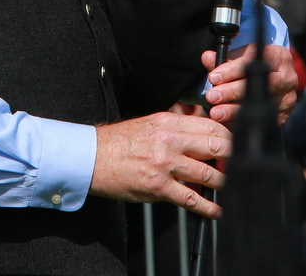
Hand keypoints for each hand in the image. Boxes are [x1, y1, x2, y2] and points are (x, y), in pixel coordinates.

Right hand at [90, 112, 230, 219]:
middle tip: (239, 166)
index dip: (229, 135)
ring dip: (223, 183)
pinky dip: (208, 207)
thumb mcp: (150, 124)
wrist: (93, 157)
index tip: (236, 145)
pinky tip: (216, 210)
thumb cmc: (120, 142)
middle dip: (233, 157)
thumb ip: (177, 127)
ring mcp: (164, 164)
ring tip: (230, 187)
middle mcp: (168, 140)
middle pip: (216, 145)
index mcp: (167, 122)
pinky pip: (191, 199)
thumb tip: (202, 132)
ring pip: (208, 174)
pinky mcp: (158, 186)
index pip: (210, 125)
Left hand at [202, 43, 297, 125]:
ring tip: (216, 112)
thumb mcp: (241, 57)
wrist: (275, 80)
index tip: (214, 77)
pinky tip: (227, 121)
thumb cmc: (254, 66)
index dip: (230, 70)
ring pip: (257, 105)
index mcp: (277, 56)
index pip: (251, 63)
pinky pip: (260, 120)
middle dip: (230, 91)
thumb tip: (207, 58)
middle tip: (212, 96)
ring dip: (233, 110)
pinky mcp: (283, 116)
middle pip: (256, 85)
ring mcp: (286, 98)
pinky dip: (241, 121)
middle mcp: (286, 78)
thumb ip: (223, 58)